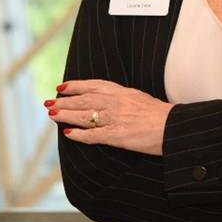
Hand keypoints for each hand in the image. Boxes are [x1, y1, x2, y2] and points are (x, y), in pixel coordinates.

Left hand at [47, 79, 174, 155]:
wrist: (172, 126)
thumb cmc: (161, 115)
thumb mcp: (140, 98)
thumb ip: (124, 98)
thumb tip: (111, 101)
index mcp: (121, 92)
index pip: (93, 86)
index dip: (75, 86)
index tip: (62, 86)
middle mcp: (115, 103)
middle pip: (83, 100)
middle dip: (64, 101)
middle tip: (49, 102)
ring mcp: (114, 119)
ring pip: (84, 115)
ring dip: (66, 115)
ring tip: (53, 115)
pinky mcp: (116, 135)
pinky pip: (92, 135)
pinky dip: (79, 134)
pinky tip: (69, 134)